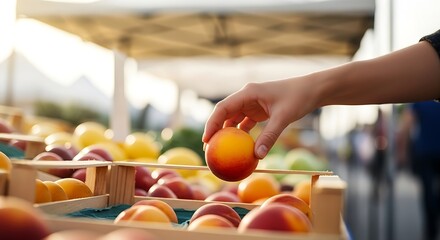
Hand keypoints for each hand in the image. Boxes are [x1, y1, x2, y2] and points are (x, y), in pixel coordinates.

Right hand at [203, 77, 317, 158]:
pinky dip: (241, 136)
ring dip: (227, 134)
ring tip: (220, 151)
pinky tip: (239, 149)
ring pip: (233, 119)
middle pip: (224, 114)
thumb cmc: (298, 98)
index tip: (206, 140)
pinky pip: (245, 124)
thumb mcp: (283, 117)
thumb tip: (257, 156)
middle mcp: (246, 97)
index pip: (223, 108)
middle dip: (215, 130)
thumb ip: (270, 136)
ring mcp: (251, 104)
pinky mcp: (258, 111)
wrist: (312, 90)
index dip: (211, 123)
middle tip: (209, 149)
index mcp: (248, 93)